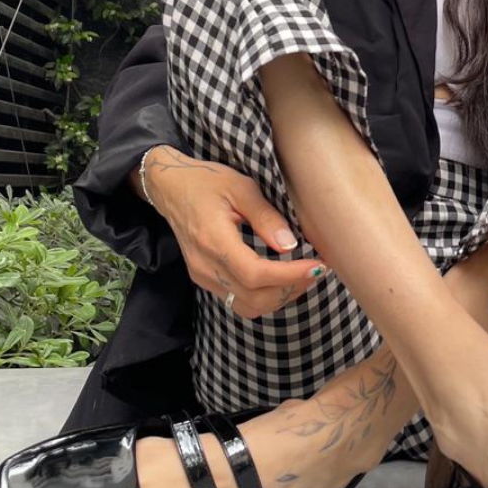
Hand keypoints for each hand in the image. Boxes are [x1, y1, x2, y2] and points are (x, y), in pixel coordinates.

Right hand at [142, 145, 330, 318]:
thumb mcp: (241, 187)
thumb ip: (266, 217)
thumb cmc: (206, 182)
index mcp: (213, 240)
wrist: (170, 188)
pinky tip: (281, 280)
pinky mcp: (204, 280)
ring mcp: (203, 276)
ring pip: (247, 306)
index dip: (291, 276)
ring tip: (302, 276)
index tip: (318, 266)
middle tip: (316, 270)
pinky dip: (264, 297)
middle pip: (254, 297)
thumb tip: (290, 245)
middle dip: (291, 288)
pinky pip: (238, 301)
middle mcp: (205, 266)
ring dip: (279, 297)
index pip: (256, 274)